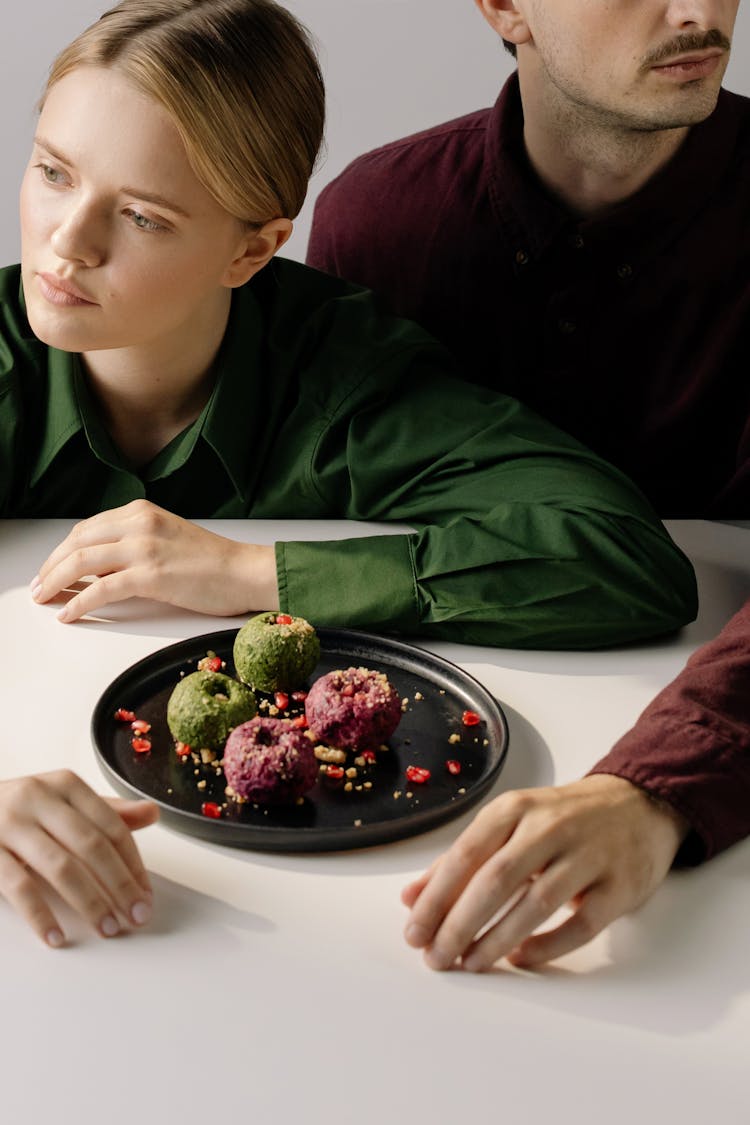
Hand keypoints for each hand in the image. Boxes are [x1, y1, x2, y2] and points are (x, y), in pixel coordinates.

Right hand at [0, 770, 158, 946]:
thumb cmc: (22, 811)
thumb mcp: (63, 803)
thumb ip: (107, 812)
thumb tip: (152, 813)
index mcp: (65, 785)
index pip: (112, 826)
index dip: (133, 863)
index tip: (146, 894)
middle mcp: (38, 797)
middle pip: (92, 845)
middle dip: (120, 885)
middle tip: (137, 916)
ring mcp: (9, 823)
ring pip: (61, 866)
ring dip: (89, 902)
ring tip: (107, 928)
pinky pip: (18, 887)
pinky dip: (40, 915)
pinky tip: (56, 936)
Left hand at [30, 500, 278, 621]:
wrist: (246, 572)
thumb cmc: (213, 563)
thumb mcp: (167, 540)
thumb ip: (133, 547)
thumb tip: (100, 571)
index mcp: (141, 511)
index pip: (86, 528)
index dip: (61, 551)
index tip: (50, 569)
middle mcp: (139, 523)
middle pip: (76, 542)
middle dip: (51, 566)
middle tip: (39, 587)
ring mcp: (144, 547)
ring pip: (81, 562)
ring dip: (56, 582)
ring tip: (44, 599)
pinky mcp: (151, 574)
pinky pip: (101, 589)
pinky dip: (79, 603)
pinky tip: (69, 614)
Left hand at [401, 774, 688, 971]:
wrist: (638, 804)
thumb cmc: (561, 820)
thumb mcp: (509, 824)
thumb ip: (461, 860)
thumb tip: (411, 899)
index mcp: (514, 808)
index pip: (465, 855)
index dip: (436, 898)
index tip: (414, 934)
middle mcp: (549, 826)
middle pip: (496, 880)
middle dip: (459, 924)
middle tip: (437, 958)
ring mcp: (589, 854)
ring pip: (536, 902)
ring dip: (497, 939)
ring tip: (470, 964)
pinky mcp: (621, 885)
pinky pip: (581, 924)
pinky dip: (547, 946)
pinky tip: (519, 959)